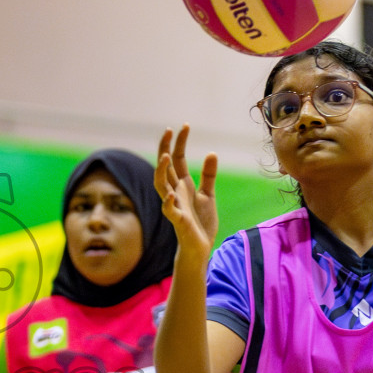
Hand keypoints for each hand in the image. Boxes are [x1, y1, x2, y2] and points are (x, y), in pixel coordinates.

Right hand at [155, 124, 219, 260]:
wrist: (200, 247)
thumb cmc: (201, 222)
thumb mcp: (208, 194)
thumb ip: (208, 175)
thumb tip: (211, 152)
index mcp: (182, 184)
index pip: (177, 159)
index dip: (180, 142)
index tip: (185, 126)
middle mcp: (175, 192)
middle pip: (165, 166)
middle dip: (165, 148)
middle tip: (169, 131)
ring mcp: (174, 205)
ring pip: (161, 184)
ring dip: (162, 171)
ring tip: (167, 156)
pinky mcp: (178, 220)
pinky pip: (169, 210)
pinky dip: (168, 202)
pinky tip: (171, 194)